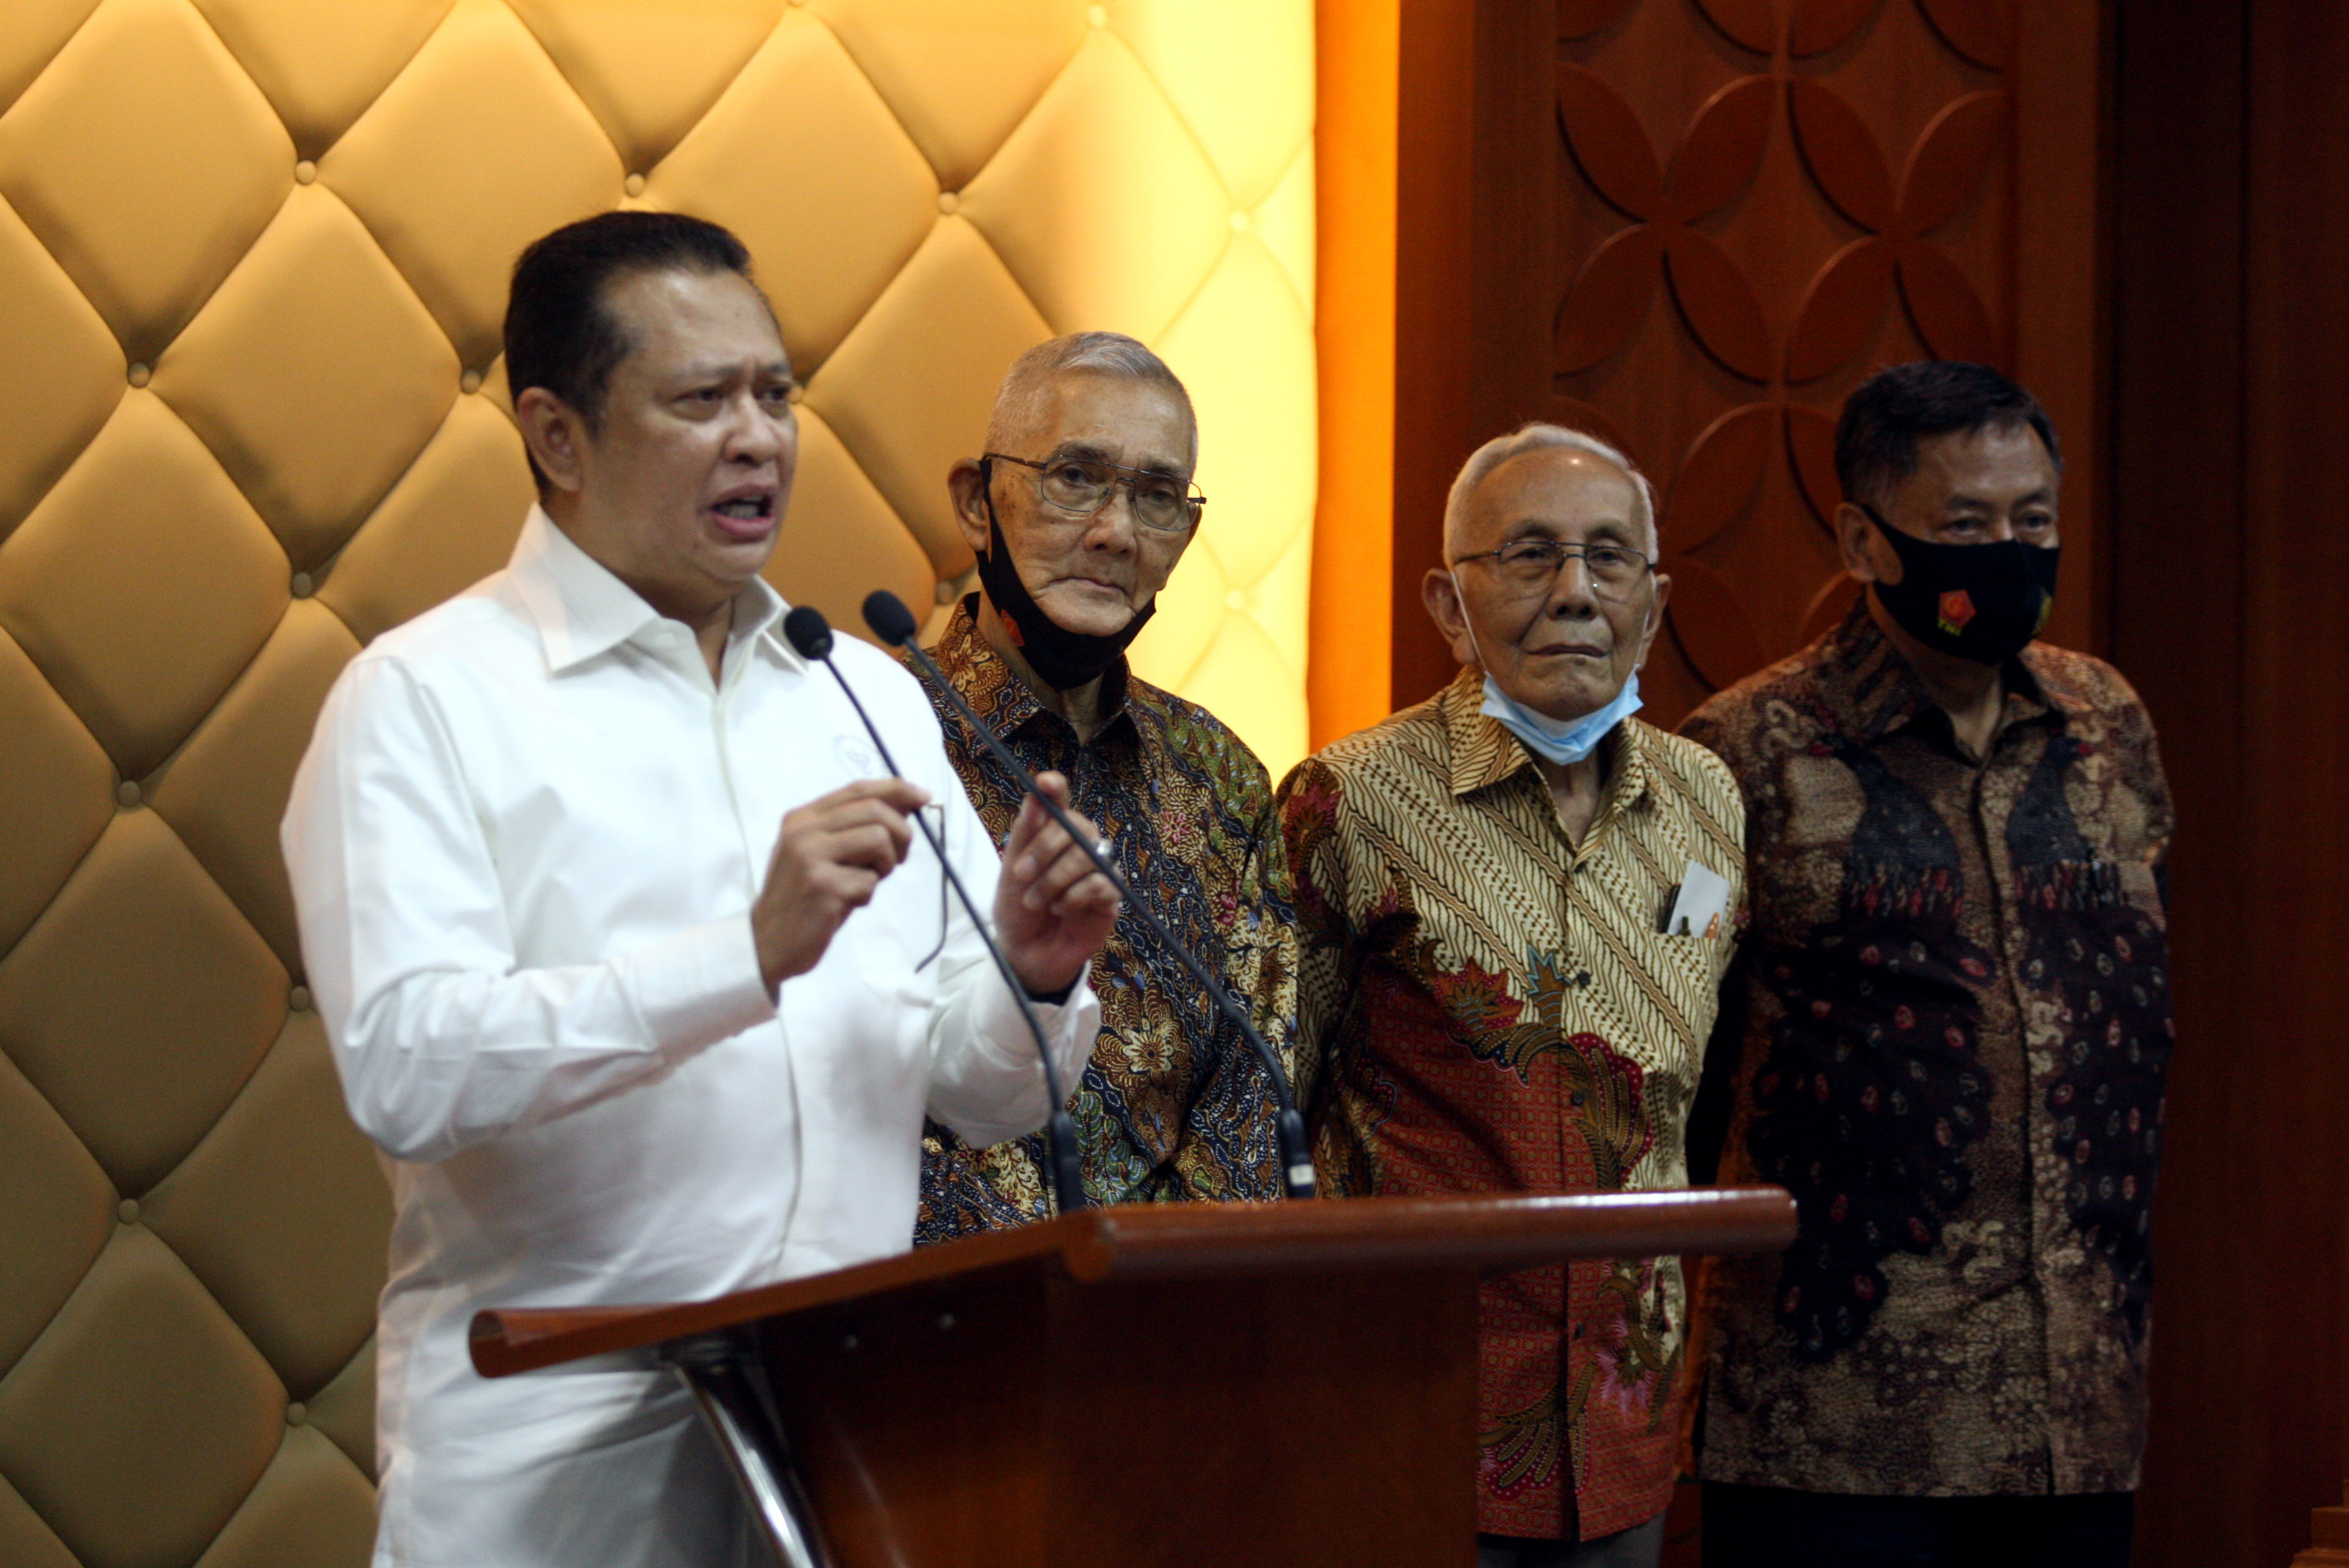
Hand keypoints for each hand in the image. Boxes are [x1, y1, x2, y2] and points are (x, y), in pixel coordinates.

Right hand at [753, 778, 928, 993]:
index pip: (857, 790)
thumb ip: (851, 829)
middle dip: (901, 832)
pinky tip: (846, 903)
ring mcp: (811, 858)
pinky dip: (867, 895)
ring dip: (885, 865)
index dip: (896, 789)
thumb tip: (905, 804)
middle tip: (899, 857)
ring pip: (878, 840)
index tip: (922, 797)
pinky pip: (869, 882)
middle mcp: (803, 831)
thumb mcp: (818, 853)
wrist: (766, 941)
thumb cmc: (801, 897)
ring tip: (866, 881)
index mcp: (802, 818)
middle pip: (874, 810)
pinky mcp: (823, 887)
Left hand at [995, 771, 1119, 996]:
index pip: (1060, 801)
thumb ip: (1025, 833)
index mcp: (1053, 833)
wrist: (1025, 954)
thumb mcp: (1011, 871)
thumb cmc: (1017, 910)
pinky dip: (1074, 897)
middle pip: (1078, 825)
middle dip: (1045, 849)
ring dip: (1055, 880)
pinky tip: (1061, 909)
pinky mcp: (1110, 898)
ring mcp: (1097, 871)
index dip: (1055, 788)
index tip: (1044, 782)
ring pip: (1088, 856)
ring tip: (1037, 901)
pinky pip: (1100, 884)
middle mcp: (1079, 847)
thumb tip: (1036, 792)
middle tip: (1022, 875)